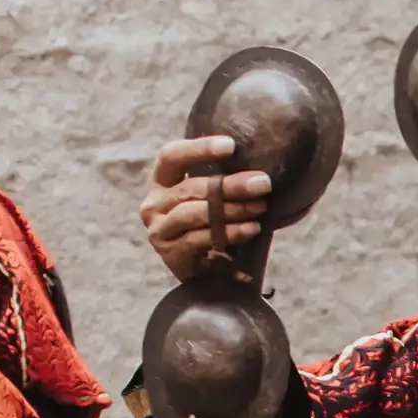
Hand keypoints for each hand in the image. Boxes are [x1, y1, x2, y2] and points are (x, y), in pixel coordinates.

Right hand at [138, 136, 269, 282]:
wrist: (201, 271)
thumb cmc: (208, 224)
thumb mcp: (210, 197)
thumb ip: (220, 180)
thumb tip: (255, 168)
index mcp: (161, 179)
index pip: (172, 155)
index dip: (199, 148)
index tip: (231, 145)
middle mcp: (154, 202)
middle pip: (191, 187)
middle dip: (230, 184)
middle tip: (263, 183)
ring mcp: (159, 228)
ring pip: (196, 213)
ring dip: (232, 209)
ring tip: (260, 207)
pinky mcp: (169, 251)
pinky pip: (202, 238)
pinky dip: (231, 233)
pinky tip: (251, 229)